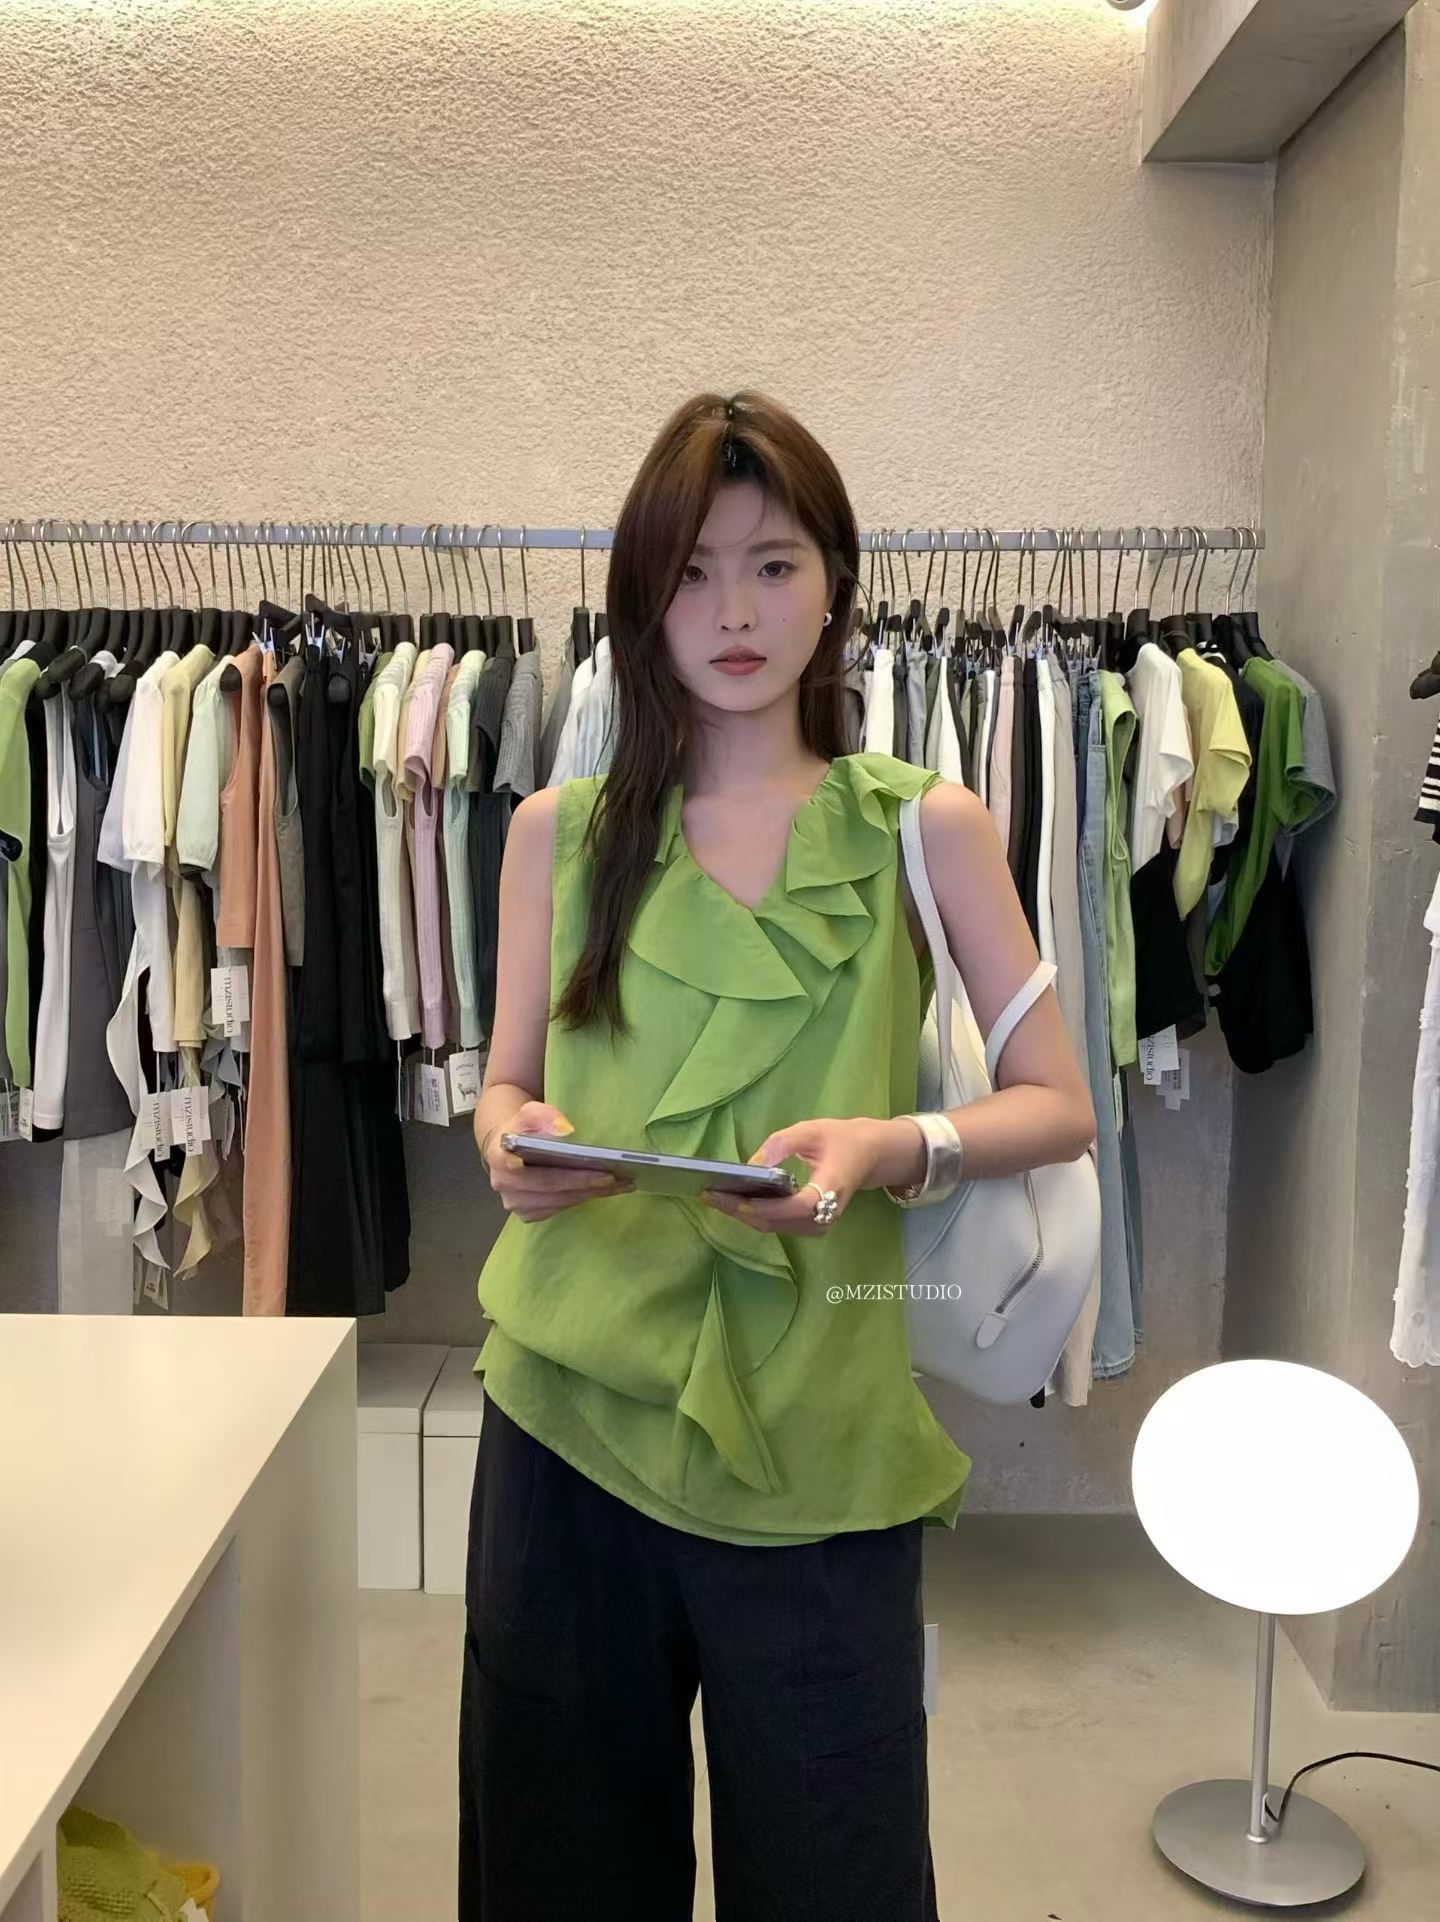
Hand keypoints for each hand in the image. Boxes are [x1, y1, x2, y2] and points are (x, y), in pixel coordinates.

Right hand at [480, 1100, 634, 1223]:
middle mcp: (505, 1187)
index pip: (538, 1173)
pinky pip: (559, 1210)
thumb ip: (542, 1116)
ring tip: (620, 1184)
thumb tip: (565, 1130)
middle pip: (553, 1191)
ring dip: (590, 1194)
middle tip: (617, 1178)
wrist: (506, 1148)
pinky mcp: (528, 1214)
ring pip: (559, 1203)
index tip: (599, 1171)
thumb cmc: (521, 1129)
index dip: (569, 1176)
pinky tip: (604, 1190)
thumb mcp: (529, 1112)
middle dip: (587, 1185)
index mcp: (500, 1159)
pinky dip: (583, 1199)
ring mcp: (516, 1204)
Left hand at [701, 1116, 880, 1237]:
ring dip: (743, 1214)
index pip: (798, 1206)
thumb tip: (752, 1164)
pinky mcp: (811, 1227)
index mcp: (832, 1187)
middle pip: (778, 1221)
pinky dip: (754, 1215)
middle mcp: (825, 1214)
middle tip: (709, 1194)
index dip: (767, 1206)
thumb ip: (782, 1143)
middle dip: (741, 1210)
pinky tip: (735, 1201)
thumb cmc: (841, 1140)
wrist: (870, 1156)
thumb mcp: (813, 1130)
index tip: (737, 1197)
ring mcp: (819, 1225)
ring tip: (715, 1197)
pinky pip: (778, 1225)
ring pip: (774, 1227)